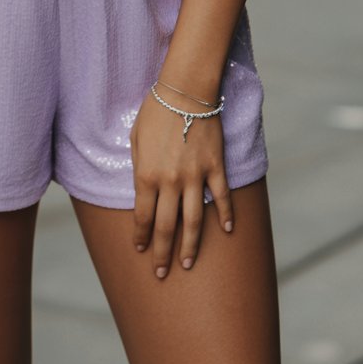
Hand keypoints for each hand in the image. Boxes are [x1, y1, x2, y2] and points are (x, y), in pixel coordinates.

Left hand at [130, 87, 233, 278]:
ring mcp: (195, 177)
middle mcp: (170, 182)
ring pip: (193, 222)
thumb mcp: (135, 137)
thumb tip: (141, 188)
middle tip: (161, 273)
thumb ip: (137, 166)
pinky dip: (226, 215)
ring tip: (186, 264)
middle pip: (166, 227)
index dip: (141, 237)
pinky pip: (221, 198)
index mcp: (146, 175)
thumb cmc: (155, 110)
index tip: (140, 250)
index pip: (142, 217)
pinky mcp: (215, 168)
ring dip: (190, 246)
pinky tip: (226, 230)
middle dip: (162, 253)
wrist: (185, 91)